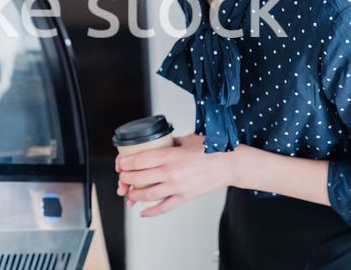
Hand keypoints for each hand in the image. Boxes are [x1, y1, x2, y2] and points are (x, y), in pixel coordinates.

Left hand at [116, 133, 233, 216]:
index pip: (139, 160)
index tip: (121, 163)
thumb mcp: (186, 139)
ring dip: (134, 195)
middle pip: (139, 178)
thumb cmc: (211, 149)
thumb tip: (155, 143)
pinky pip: (164, 207)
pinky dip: (151, 212)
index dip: (125, 162)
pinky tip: (142, 212)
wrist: (230, 164)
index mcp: (170, 155)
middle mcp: (171, 173)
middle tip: (121, 177)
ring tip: (128, 193)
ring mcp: (177, 187)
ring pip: (148, 195)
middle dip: (125, 179)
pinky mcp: (184, 197)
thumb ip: (169, 142)